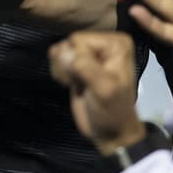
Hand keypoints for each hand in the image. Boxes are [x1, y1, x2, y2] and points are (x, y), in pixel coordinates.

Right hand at [48, 31, 146, 155]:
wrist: (110, 133)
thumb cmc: (112, 111)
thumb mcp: (104, 90)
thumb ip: (85, 68)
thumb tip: (61, 51)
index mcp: (115, 43)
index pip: (79, 39)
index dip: (78, 60)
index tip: (88, 80)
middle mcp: (104, 43)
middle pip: (69, 43)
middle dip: (68, 65)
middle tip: (81, 84)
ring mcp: (90, 53)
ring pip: (60, 50)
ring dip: (62, 70)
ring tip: (77, 85)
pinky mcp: (78, 63)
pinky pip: (57, 58)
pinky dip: (59, 72)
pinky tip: (71, 85)